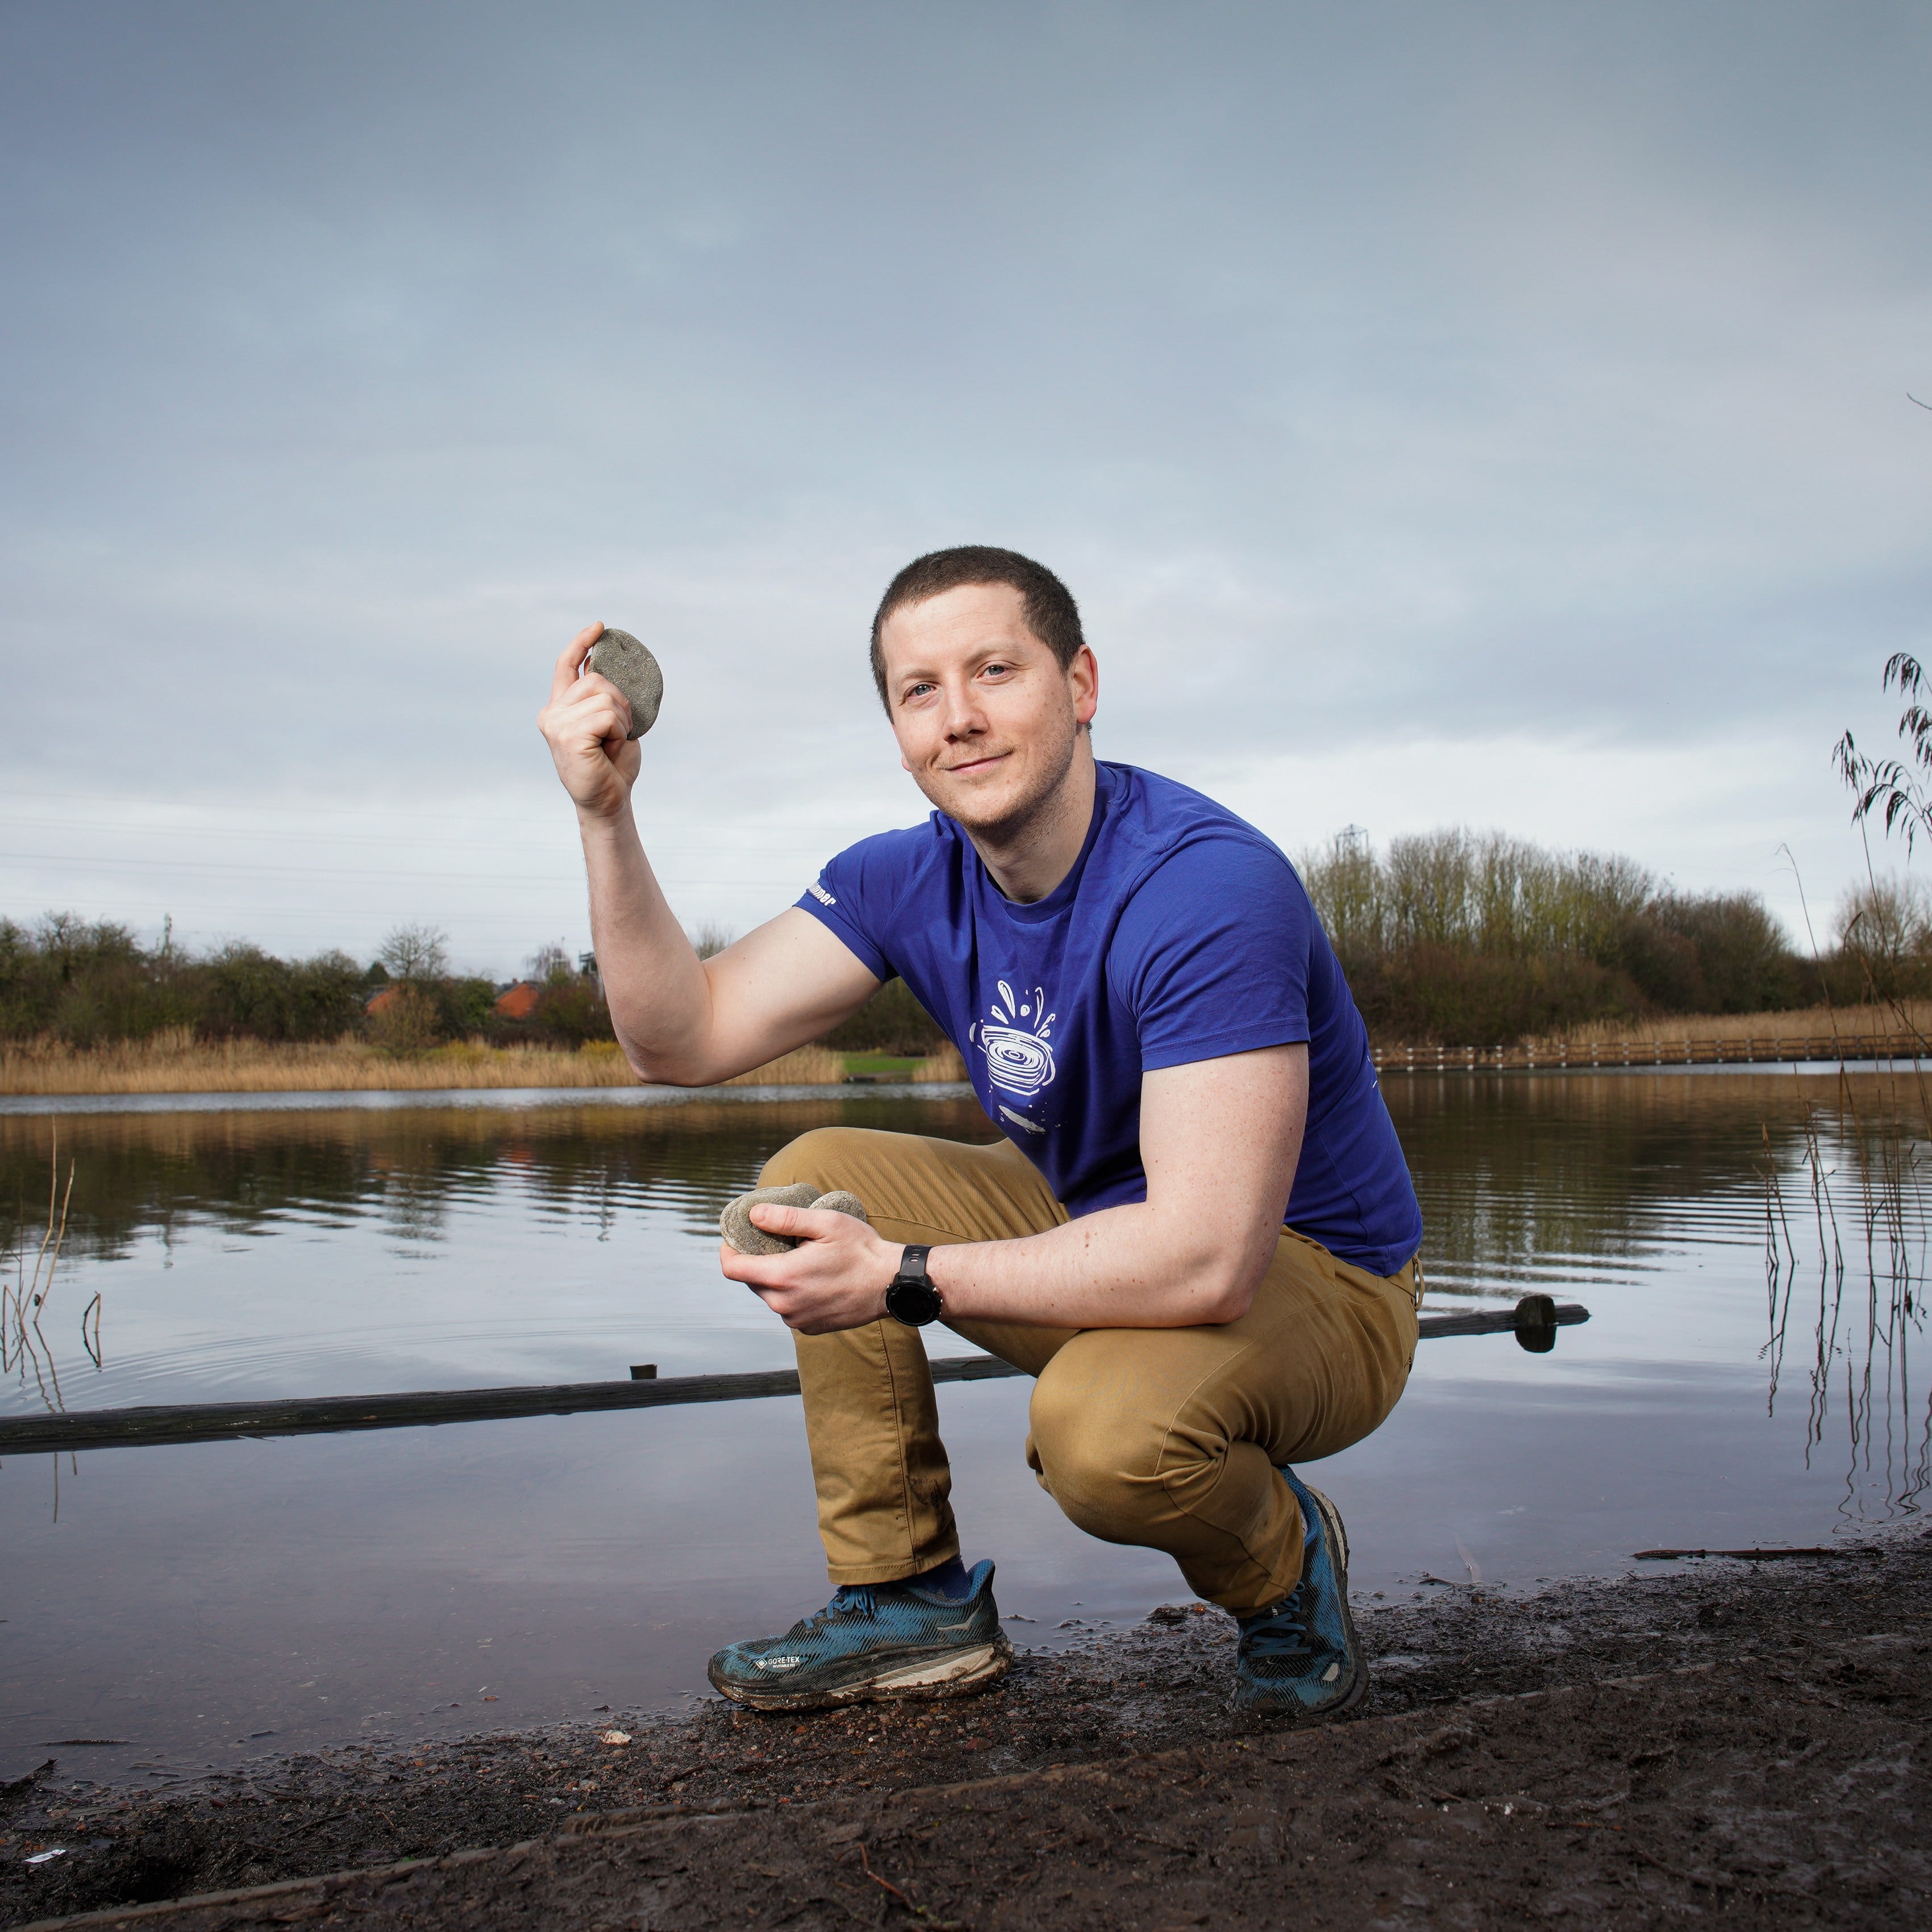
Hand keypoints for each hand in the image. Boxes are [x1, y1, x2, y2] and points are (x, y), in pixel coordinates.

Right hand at [539, 622, 642, 819]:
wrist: (608, 801)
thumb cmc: (611, 767)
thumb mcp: (608, 725)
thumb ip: (602, 699)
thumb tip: (605, 665)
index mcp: (560, 708)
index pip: (567, 666)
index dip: (581, 643)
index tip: (599, 626)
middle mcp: (552, 713)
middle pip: (597, 679)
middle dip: (620, 703)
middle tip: (617, 733)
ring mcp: (556, 724)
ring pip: (605, 696)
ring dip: (622, 720)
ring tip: (611, 743)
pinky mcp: (567, 735)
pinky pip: (607, 716)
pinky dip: (619, 732)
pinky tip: (609, 749)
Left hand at [719, 1203, 902, 1334]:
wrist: (891, 1284)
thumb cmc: (861, 1250)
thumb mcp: (825, 1223)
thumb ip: (785, 1219)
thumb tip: (754, 1215)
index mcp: (783, 1277)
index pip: (733, 1269)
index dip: (728, 1251)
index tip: (736, 1239)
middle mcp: (784, 1304)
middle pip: (752, 1281)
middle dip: (758, 1262)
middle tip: (778, 1244)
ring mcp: (797, 1319)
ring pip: (770, 1296)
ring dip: (777, 1279)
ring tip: (801, 1261)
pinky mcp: (810, 1328)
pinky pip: (789, 1308)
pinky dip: (793, 1294)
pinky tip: (814, 1280)